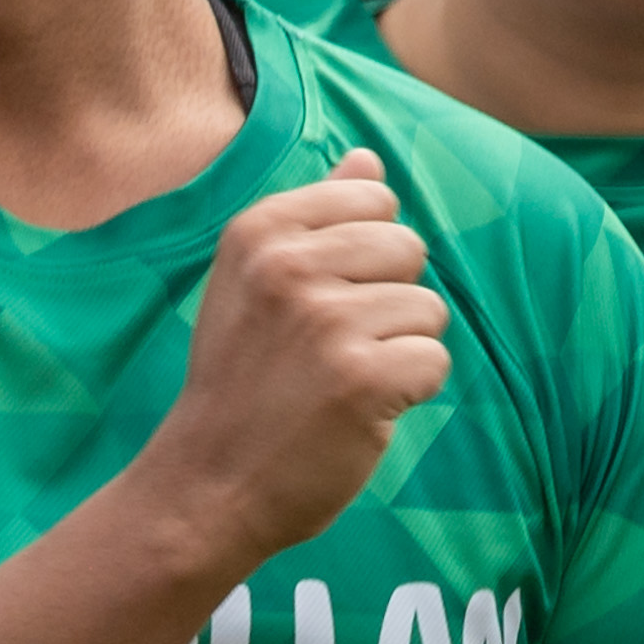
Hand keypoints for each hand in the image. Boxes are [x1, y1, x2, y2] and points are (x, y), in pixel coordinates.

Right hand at [138, 153, 448, 561]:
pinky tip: (357, 411)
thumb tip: (369, 158)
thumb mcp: (256, 284)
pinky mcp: (361, 377)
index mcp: (259, 230)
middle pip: (408, 247)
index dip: (364, 257)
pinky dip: (408, 393)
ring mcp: (325, 321)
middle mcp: (288, 265)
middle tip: (330, 351)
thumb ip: (316, 217)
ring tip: (341, 382)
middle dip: (388, 301)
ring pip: (428, 308)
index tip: (315, 303)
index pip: (374, 198)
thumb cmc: (241, 382)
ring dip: (399, 352)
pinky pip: (435, 361)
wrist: (208, 485)